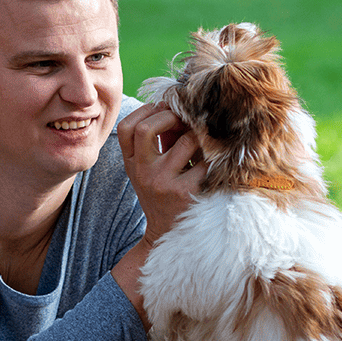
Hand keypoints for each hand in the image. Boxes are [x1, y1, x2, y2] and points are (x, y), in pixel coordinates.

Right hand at [117, 103, 205, 244]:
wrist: (170, 234)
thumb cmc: (164, 193)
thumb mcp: (151, 169)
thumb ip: (158, 140)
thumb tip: (178, 106)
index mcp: (132, 164)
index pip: (126, 128)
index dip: (145, 111)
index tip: (162, 110)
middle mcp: (142, 173)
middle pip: (145, 129)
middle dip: (171, 116)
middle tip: (185, 120)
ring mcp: (163, 183)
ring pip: (187, 140)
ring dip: (201, 137)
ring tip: (205, 144)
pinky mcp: (186, 193)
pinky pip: (207, 160)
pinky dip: (215, 157)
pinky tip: (215, 163)